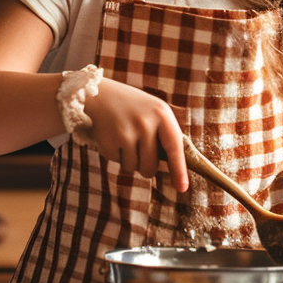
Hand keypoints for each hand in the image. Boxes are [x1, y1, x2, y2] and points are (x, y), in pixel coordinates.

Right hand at [84, 78, 188, 192]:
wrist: (100, 95)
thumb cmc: (134, 108)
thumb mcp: (154, 112)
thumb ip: (165, 135)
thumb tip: (176, 168)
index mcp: (161, 113)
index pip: (174, 147)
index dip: (179, 170)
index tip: (182, 188)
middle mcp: (145, 123)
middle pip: (151, 166)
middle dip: (146, 166)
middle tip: (140, 149)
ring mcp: (126, 133)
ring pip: (134, 167)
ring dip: (130, 160)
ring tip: (125, 137)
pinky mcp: (109, 142)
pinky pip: (118, 163)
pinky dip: (117, 155)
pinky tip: (114, 137)